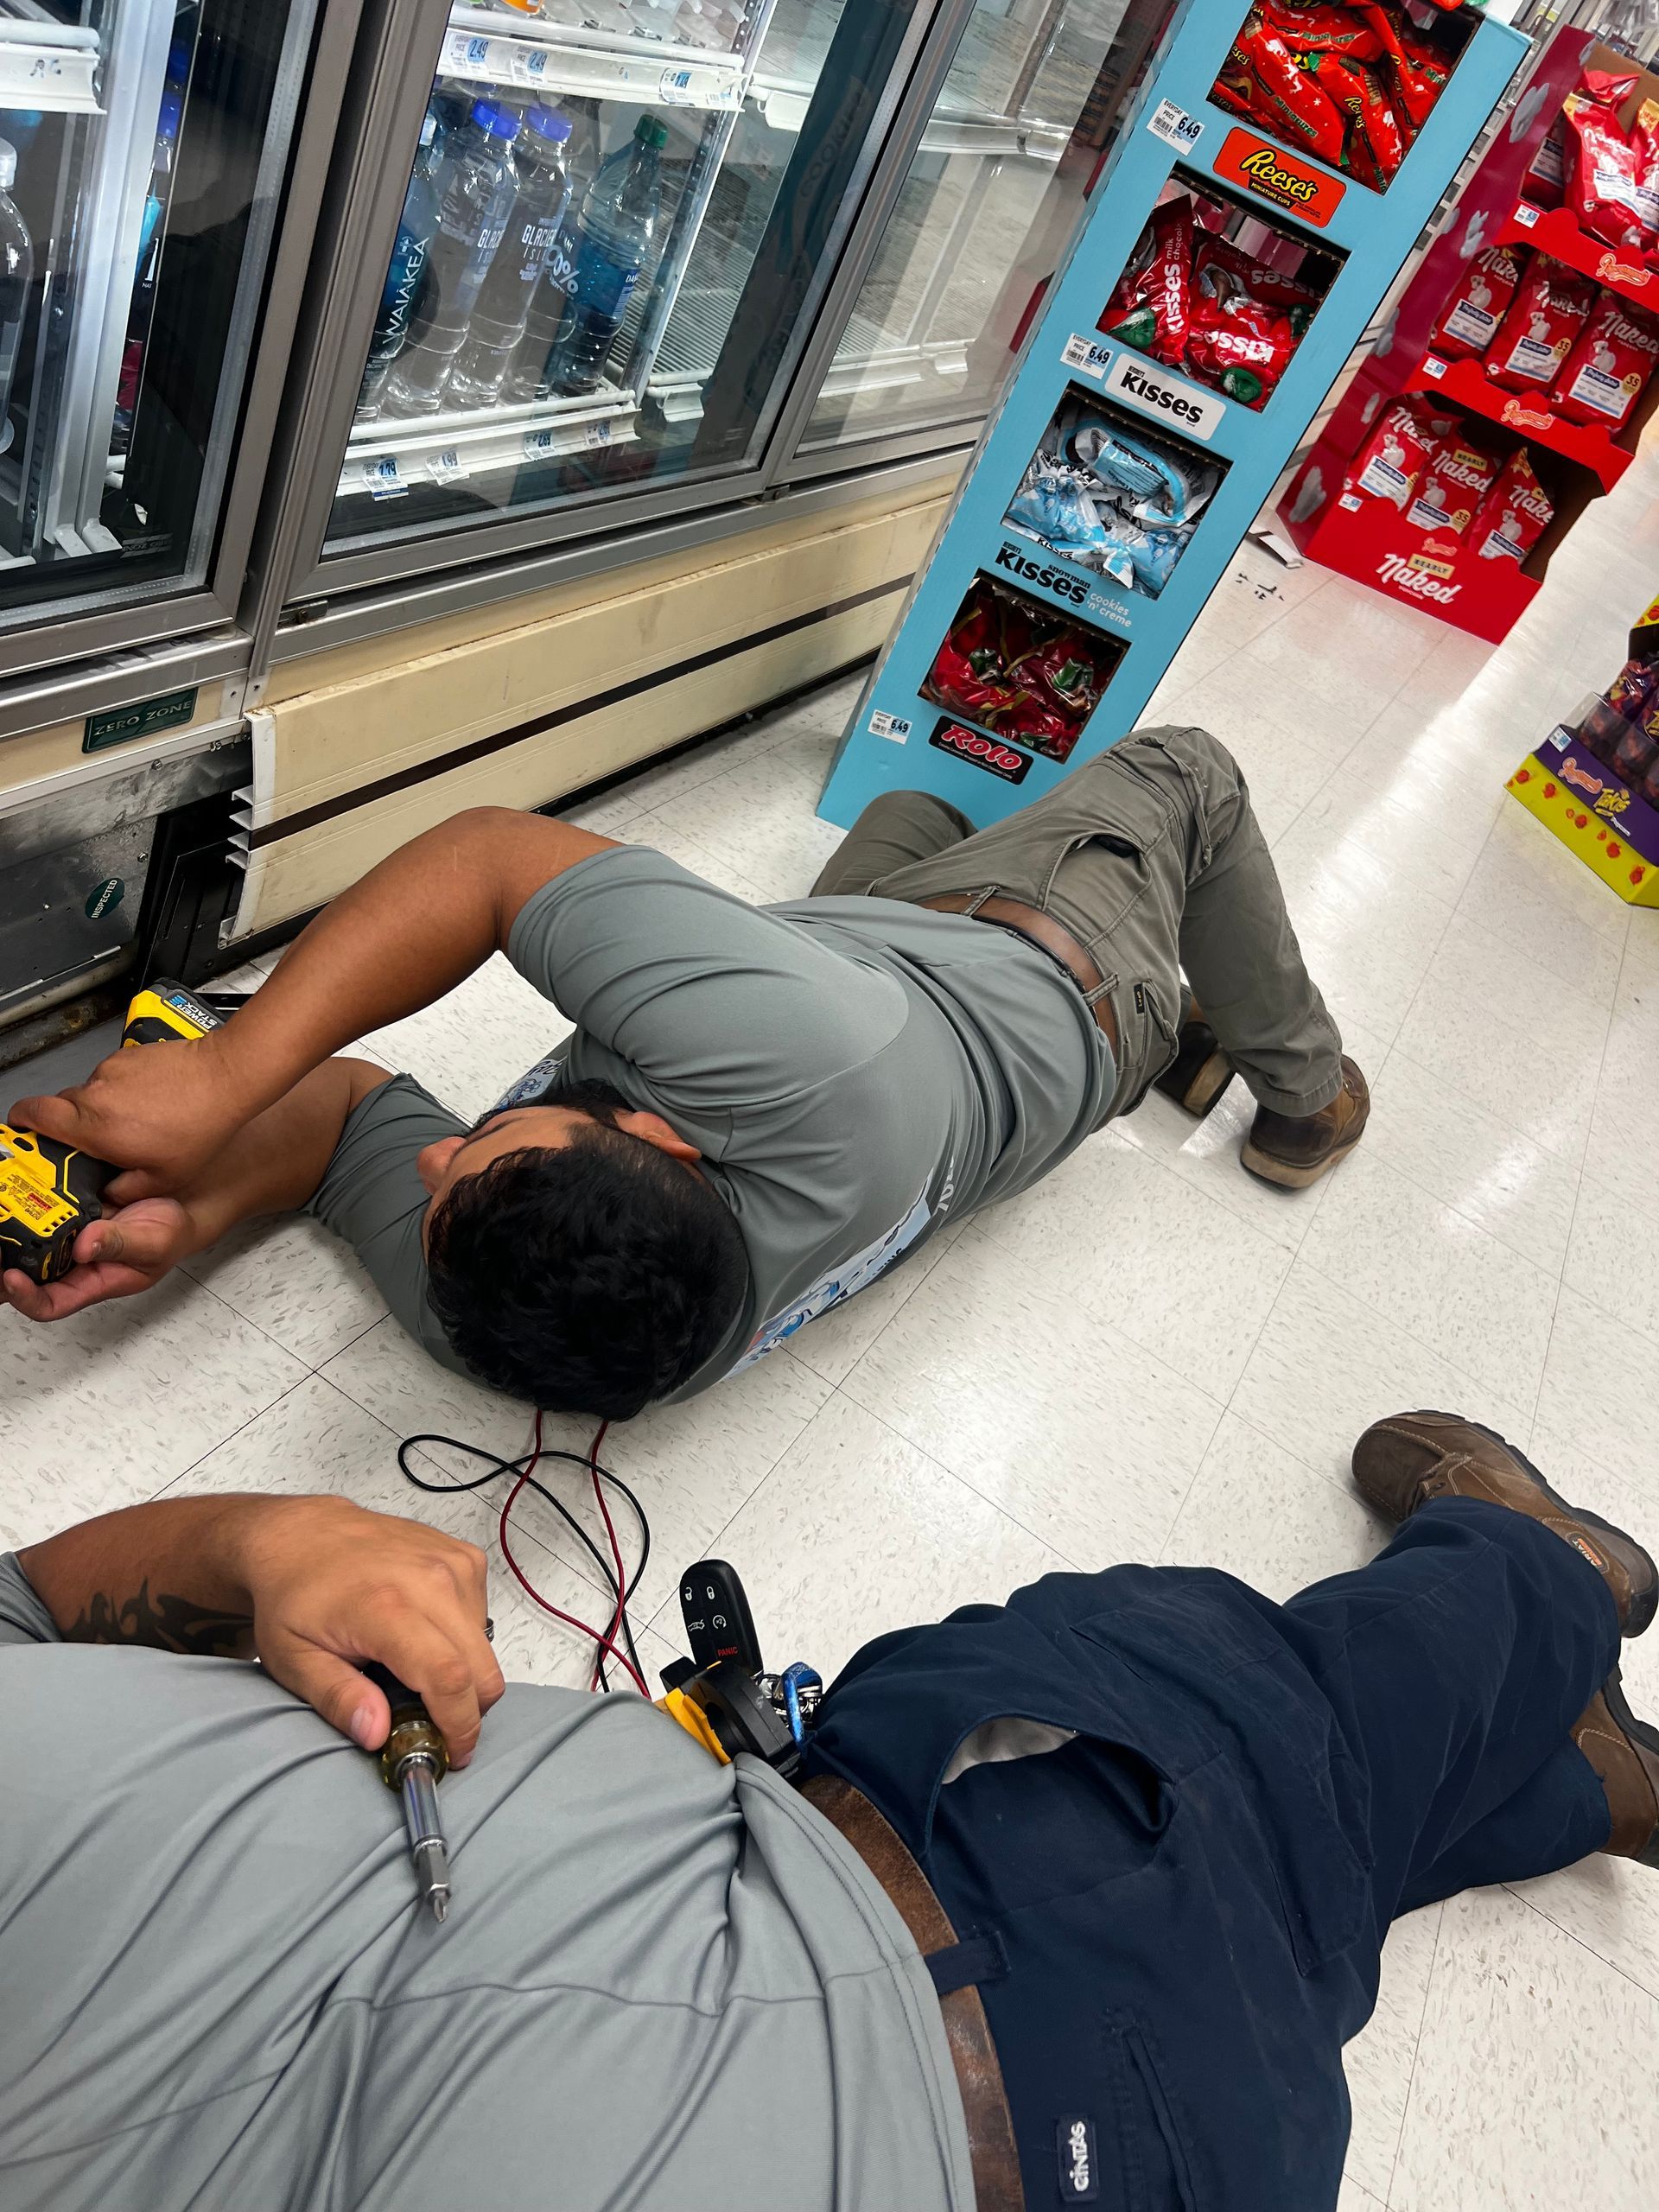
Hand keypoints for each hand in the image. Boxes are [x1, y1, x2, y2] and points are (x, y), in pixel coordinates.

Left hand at [2, 1197, 196, 1321]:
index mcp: (92, 1282)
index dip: (27, 1298)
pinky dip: (24, 1205)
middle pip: (25, 1278)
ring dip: (7, 1239)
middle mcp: (72, 1263)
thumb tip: (84, 1246)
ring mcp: (66, 1237)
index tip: (13, 1279)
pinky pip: (38, 1213)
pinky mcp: (65, 1211)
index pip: (51, 1304)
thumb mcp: (155, 1243)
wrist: (177, 1202)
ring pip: (25, 1247)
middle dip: (1, 1269)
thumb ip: (121, 1244)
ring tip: (1, 1217)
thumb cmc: (170, 1235)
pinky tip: (18, 1193)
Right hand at [9, 1032, 251, 1201]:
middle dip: (69, 1128)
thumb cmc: (201, 1126)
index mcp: (94, 1126)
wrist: (227, 1078)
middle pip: (59, 1109)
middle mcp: (95, 1094)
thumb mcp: (164, 1178)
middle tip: (92, 1144)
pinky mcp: (127, 1057)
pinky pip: (112, 1079)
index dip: (20, 1124)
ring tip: (135, 1124)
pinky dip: (122, 1093)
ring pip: (89, 1095)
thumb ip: (125, 1191)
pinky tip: (150, 1105)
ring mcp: (110, 1071)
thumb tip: (107, 1196)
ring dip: (101, 1111)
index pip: (31, 1115)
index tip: (21, 1135)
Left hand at [235, 1496, 504, 1766]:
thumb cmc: (294, 1596)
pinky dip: (462, 1641)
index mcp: (386, 1607)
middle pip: (483, 1670)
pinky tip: (423, 1636)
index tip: (450, 1754)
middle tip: (432, 1724)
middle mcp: (431, 1580)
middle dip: (467, 1711)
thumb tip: (378, 1735)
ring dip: (463, 1674)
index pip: (449, 1678)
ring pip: (485, 1648)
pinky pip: (482, 1619)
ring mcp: (453, 1564)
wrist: (302, 1534)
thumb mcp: (294, 1659)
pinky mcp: (465, 1557)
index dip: (459, 1726)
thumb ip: (338, 1699)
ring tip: (416, 1672)